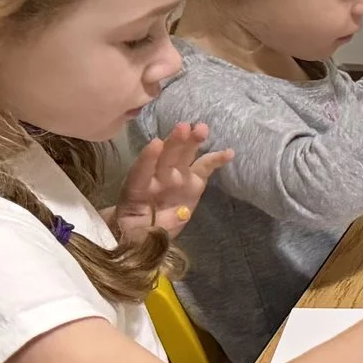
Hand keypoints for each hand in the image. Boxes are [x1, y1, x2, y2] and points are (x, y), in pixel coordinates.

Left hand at [112, 123, 233, 242]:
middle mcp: (156, 178)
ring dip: (192, 141)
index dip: (147, 158)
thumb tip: (165, 226)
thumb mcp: (133, 234)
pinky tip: (229, 152)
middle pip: (165, 158)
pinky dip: (216, 159)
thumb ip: (146, 230)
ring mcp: (176, 178)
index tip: (156, 144)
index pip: (140, 172)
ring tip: (202, 129)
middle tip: (183, 127)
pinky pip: (204, 168)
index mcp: (136, 190)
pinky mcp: (193, 183)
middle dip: (174, 143)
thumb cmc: (135, 231)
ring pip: (183, 157)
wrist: (145, 232)